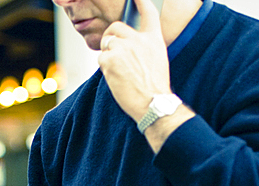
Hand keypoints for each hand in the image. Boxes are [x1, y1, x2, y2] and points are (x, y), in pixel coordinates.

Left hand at [97, 0, 172, 122]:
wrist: (152, 102)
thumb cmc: (154, 86)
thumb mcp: (157, 59)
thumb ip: (144, 46)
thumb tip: (126, 43)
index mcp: (153, 38)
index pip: (148, 12)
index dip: (141, 1)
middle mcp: (139, 39)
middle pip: (116, 27)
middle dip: (110, 36)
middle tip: (111, 49)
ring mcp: (124, 48)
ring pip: (107, 44)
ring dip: (108, 55)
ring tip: (118, 71)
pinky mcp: (111, 59)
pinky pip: (101, 58)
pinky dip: (105, 68)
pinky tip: (115, 77)